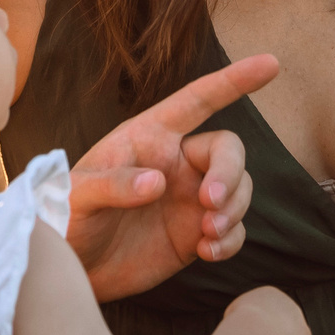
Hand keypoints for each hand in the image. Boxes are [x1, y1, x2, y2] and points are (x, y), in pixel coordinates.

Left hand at [67, 54, 278, 302]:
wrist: (70, 270)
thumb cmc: (64, 219)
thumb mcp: (76, 196)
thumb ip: (112, 185)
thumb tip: (157, 182)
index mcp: (149, 136)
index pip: (197, 100)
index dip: (233, 81)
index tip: (270, 64)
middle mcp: (176, 162)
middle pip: (228, 150)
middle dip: (230, 174)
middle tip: (211, 203)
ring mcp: (188, 198)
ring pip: (238, 189)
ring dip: (234, 210)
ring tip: (207, 235)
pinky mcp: (194, 234)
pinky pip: (233, 229)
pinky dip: (231, 240)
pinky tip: (207, 252)